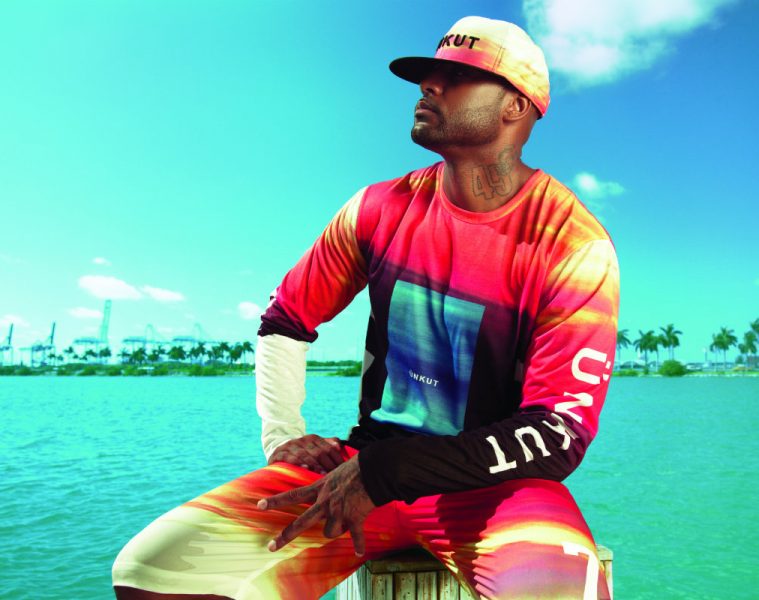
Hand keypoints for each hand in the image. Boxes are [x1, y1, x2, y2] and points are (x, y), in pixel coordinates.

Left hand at [257, 455, 375, 555]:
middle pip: (302, 522)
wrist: (374, 469)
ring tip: (347, 518)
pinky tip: (359, 552)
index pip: (293, 495)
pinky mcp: (354, 517)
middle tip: (271, 547)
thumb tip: (327, 499)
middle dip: (285, 535)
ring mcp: (338, 511)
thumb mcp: (335, 473)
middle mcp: (325, 502)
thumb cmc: (357, 467)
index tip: (259, 505)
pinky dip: (359, 544)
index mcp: (320, 488)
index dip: (275, 500)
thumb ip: (328, 487)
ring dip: (337, 529)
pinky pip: (355, 536)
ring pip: (330, 532)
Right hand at [268, 434, 344, 474]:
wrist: (279, 450)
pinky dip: (297, 462)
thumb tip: (338, 446)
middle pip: (318, 452)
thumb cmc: (302, 452)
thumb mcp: (315, 447)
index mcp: (313, 438)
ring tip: (321, 474)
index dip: (336, 459)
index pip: (328, 448)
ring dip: (314, 465)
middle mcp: (302, 440)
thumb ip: (328, 445)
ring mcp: (290, 446)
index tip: (342, 470)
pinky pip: (288, 457)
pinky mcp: (279, 453)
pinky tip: (304, 468)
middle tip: (333, 476)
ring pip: (304, 455)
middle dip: (327, 464)